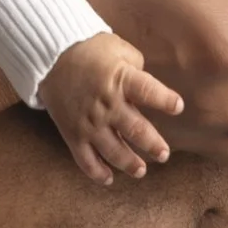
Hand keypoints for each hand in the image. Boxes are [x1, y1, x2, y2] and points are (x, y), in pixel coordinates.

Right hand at [41, 31, 185, 185]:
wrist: (50, 56)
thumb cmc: (88, 49)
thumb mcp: (117, 47)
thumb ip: (137, 67)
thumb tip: (149, 88)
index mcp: (120, 79)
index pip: (147, 91)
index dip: (164, 100)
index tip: (178, 107)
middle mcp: (106, 104)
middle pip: (135, 130)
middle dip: (153, 145)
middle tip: (164, 154)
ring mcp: (89, 122)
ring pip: (113, 150)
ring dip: (129, 164)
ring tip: (141, 171)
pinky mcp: (73, 133)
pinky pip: (85, 159)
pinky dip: (96, 172)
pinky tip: (108, 179)